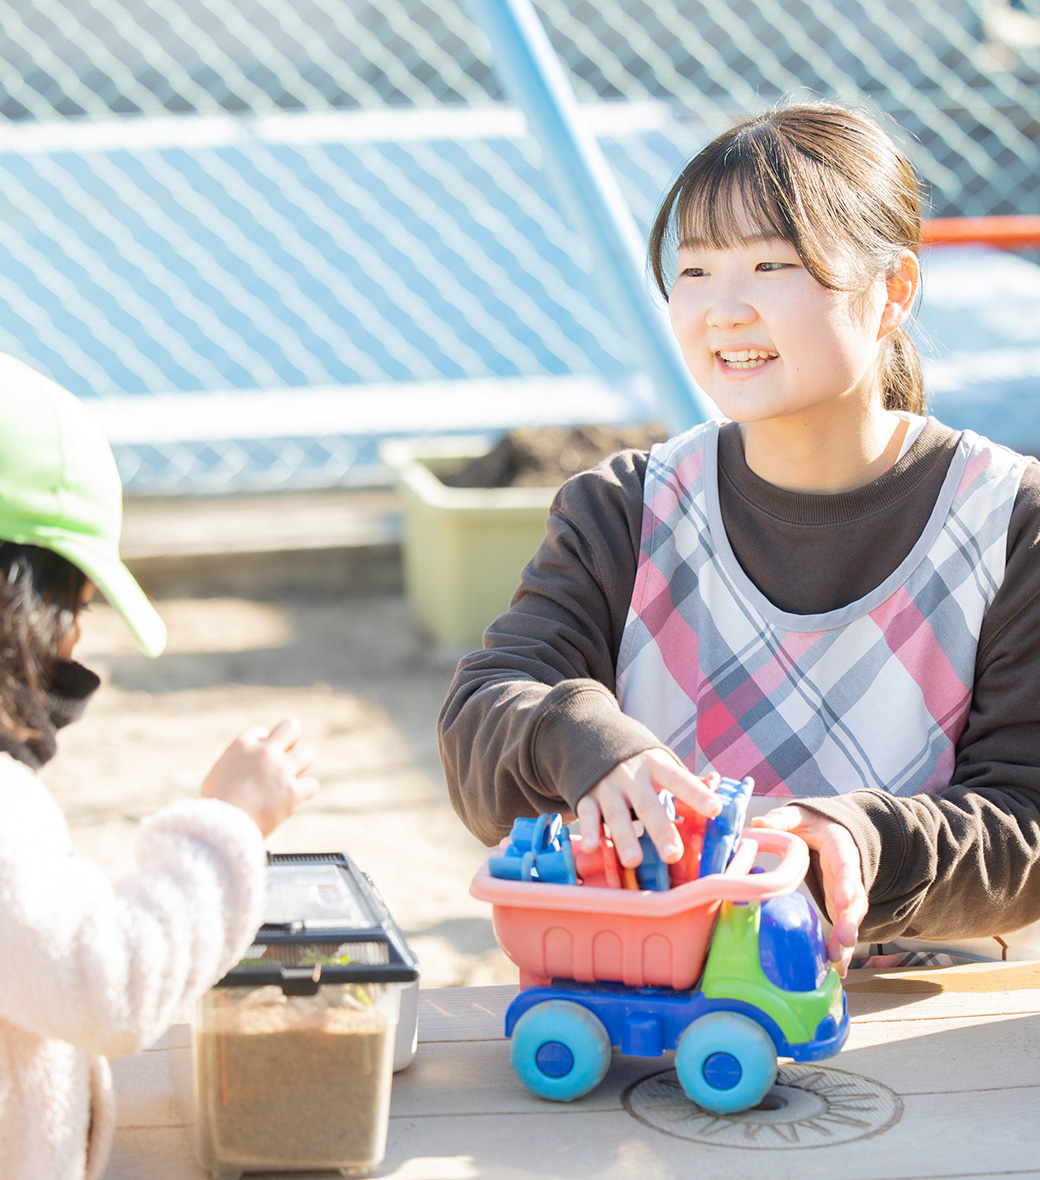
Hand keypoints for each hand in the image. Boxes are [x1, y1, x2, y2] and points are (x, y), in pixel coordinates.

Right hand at [201, 718, 317, 836]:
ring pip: (307, 753)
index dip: (261, 747)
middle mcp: (264, 753)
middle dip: (291, 741)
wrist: (220, 829)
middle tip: (285, 760)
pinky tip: (294, 799)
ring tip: (288, 781)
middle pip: (291, 727)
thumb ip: (237, 761)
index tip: (258, 763)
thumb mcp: (218, 773)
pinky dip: (305, 793)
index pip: (261, 732)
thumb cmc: (215, 806)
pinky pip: (312, 785)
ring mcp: (280, 771)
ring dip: (300, 766)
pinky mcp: (292, 791)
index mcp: (242, 745)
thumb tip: (250, 762)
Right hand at [575, 749, 720, 868]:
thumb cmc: (639, 762)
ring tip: (633, 861)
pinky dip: (589, 830)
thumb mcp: (661, 763)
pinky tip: (593, 848)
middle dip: (660, 829)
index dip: (697, 794)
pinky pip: (587, 814)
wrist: (593, 739)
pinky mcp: (586, 796)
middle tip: (673, 854)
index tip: (715, 809)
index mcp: (656, 766)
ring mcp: (608, 786)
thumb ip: (685, 782)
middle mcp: (632, 776)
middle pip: (648, 804)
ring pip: (616, 813)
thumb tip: (718, 797)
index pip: (679, 779)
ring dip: (624, 838)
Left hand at [751, 806, 866, 976]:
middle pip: (854, 899)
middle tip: (844, 941)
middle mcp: (848, 875)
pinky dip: (840, 949)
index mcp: (840, 849)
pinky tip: (836, 969)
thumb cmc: (813, 825)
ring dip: (846, 942)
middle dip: (850, 921)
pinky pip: (843, 928)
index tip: (842, 903)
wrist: (832, 832)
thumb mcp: (800, 816)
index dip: (845, 885)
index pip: (846, 867)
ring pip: (851, 919)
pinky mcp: (839, 907)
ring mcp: (846, 893)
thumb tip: (759, 823)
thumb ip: (783, 819)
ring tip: (837, 964)